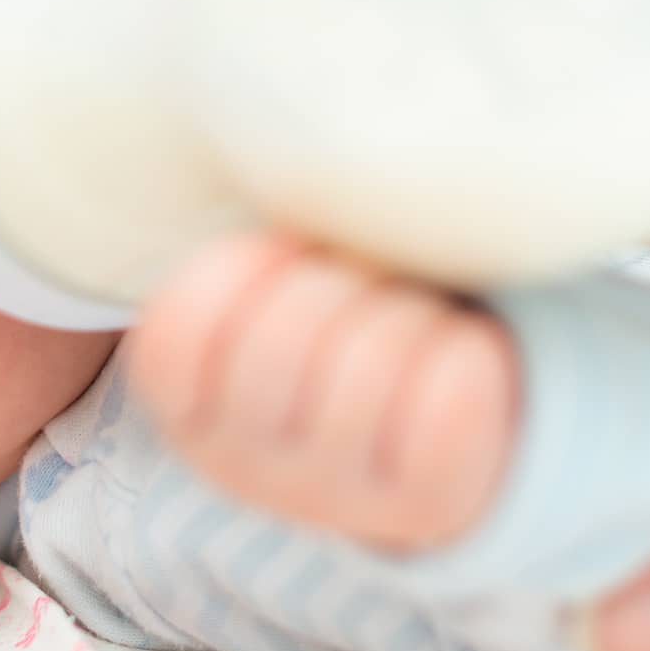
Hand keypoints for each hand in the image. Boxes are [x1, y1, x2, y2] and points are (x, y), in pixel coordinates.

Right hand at [130, 234, 520, 551]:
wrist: (447, 420)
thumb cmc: (348, 317)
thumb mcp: (277, 279)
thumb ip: (263, 238)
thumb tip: (287, 145)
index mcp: (189, 410)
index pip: (182, 328)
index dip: (245, 263)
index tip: (291, 247)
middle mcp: (244, 468)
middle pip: (285, 333)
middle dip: (345, 274)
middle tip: (371, 274)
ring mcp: (332, 498)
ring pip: (370, 360)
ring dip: (411, 308)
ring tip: (418, 312)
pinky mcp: (425, 505)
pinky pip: (446, 401)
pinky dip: (467, 351)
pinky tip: (463, 349)